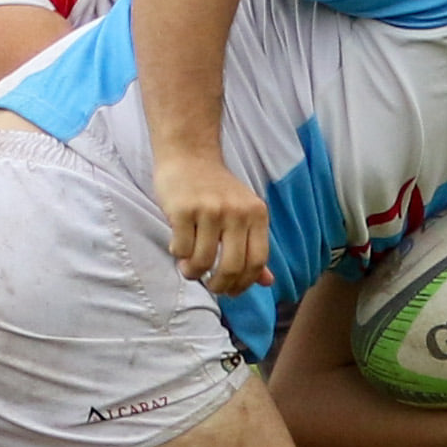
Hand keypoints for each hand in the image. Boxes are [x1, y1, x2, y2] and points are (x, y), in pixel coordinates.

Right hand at [154, 151, 271, 296]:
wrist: (189, 155)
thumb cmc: (216, 190)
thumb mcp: (244, 214)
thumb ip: (254, 248)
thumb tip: (268, 282)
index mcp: (257, 213)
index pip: (257, 262)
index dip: (243, 284)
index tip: (230, 290)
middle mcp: (237, 211)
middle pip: (232, 267)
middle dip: (219, 285)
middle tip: (210, 285)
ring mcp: (210, 209)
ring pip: (203, 261)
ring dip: (193, 272)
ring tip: (188, 267)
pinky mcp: (183, 209)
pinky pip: (181, 249)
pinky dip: (178, 254)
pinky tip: (178, 247)